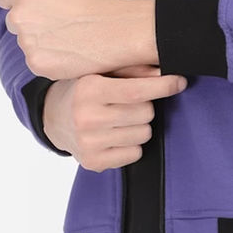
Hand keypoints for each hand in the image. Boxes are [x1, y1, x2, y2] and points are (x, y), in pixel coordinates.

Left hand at [0, 0, 157, 79]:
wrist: (119, 32)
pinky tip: (71, 53)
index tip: (31, 9)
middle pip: (15, 22)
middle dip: (31, 23)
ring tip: (69, 40)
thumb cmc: (99, 4)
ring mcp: (26, 42)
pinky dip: (50, 59)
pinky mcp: (36, 64)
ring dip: (41, 43)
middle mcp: (20, 16)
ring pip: (27, 43)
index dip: (18, 3)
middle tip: (58, 26)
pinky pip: (36, 61)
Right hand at [43, 64, 188, 168]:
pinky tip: (116, 135)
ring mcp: (89, 143)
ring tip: (121, 118)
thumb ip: (133, 70)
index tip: (179, 81)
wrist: (53, 117)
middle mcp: (87, 117)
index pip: (136, 91)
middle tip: (129, 103)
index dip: (163, 85)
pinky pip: (135, 153)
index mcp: (89, 90)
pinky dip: (132, 144)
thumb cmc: (84, 89)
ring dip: (139, 125)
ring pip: (144, 134)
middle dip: (145, 106)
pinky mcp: (93, 162)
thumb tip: (163, 72)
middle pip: (145, 113)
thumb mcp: (102, 71)